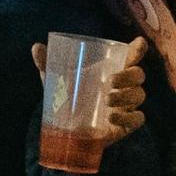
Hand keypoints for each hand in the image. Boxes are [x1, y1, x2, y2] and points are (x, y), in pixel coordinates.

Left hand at [32, 36, 148, 146]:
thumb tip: (36, 47)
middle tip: (110, 81)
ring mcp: (127, 106)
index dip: (139, 49)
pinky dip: (129, 117)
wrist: (67, 132)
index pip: (132, 56)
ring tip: (107, 101)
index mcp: (111, 69)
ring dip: (126, 96)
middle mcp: (123, 86)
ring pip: (140, 95)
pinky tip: (112, 117)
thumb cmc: (68, 98)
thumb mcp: (56, 81)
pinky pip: (138, 119)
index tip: (138, 43)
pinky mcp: (127, 125)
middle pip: (139, 75)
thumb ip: (47, 64)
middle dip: (129, 76)